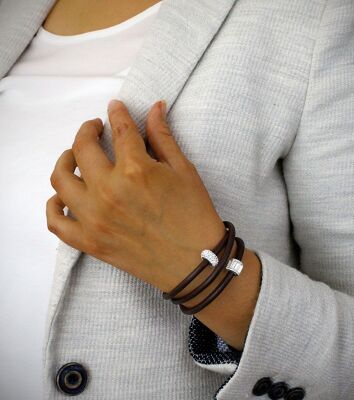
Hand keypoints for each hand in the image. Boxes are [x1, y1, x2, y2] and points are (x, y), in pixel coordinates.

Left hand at [46, 99, 225, 291]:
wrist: (196, 262)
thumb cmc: (195, 216)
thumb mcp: (184, 171)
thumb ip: (163, 137)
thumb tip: (155, 107)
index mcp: (136, 171)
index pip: (120, 131)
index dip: (118, 114)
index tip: (115, 107)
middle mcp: (108, 191)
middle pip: (83, 148)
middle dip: (88, 130)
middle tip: (95, 128)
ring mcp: (95, 218)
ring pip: (61, 179)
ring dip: (65, 160)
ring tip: (74, 157)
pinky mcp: (90, 242)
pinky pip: (56, 222)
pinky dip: (53, 205)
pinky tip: (63, 196)